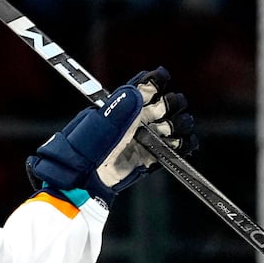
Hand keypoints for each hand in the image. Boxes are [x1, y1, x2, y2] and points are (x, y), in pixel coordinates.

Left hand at [25, 68, 195, 206]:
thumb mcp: (95, 131)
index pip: (140, 89)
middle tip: (170, 108)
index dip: (154, 81)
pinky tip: (184, 143)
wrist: (79, 186)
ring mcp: (140, 142)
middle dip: (171, 103)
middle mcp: (132, 124)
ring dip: (179, 124)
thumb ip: (115, 113)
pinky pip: (170, 149)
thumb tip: (135, 92)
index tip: (163, 76)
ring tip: (178, 127)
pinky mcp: (146, 160)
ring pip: (169, 126)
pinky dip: (181, 145)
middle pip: (160, 106)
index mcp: (118, 110)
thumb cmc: (80, 156)